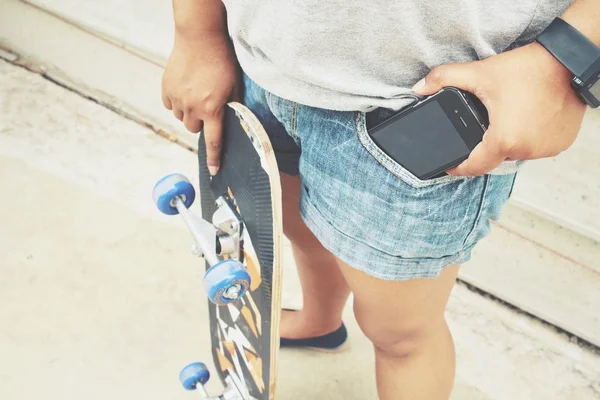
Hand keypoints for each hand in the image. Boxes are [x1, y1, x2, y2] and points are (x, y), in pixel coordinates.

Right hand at [162, 33, 240, 174]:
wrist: (200, 37)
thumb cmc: (222, 60)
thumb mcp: (235, 85)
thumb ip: (233, 106)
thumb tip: (233, 123)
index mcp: (213, 109)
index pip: (214, 141)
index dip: (214, 158)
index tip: (214, 170)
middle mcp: (193, 107)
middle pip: (193, 129)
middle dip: (201, 123)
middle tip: (207, 107)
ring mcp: (177, 98)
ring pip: (181, 118)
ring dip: (189, 112)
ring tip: (196, 94)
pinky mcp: (166, 89)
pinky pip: (170, 105)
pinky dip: (177, 102)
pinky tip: (185, 88)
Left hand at [412, 43, 586, 175]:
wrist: (568, 60)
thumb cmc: (528, 69)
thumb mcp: (480, 73)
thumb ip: (445, 78)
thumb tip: (418, 87)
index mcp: (504, 140)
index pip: (474, 166)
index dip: (459, 168)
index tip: (450, 165)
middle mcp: (526, 150)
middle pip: (495, 157)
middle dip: (485, 144)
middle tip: (484, 123)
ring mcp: (546, 149)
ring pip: (516, 152)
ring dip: (508, 141)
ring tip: (506, 118)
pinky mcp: (560, 144)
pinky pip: (536, 147)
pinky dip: (528, 138)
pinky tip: (525, 120)